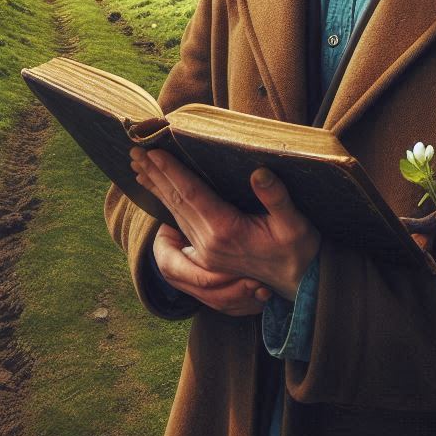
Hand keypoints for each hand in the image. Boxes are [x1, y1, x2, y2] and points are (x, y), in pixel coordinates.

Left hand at [130, 146, 321, 300]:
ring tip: (139, 166)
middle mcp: (209, 243)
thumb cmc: (301, 251)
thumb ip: (276, 198)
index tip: (153, 151)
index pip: (191, 194)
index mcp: (226, 232)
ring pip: (174, 212)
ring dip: (156, 187)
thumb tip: (260, 172)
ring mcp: (206, 251)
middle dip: (155, 174)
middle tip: (134, 151)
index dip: (172, 171)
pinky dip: (166, 202)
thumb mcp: (296, 224)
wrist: (301, 285)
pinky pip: (180, 222)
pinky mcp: (207, 253)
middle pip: (175, 201)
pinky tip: (159, 190)